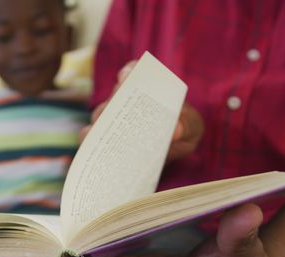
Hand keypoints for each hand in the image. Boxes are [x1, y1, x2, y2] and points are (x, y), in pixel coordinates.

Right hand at [80, 61, 203, 161]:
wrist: (173, 152)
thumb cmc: (184, 131)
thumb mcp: (193, 126)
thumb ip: (188, 125)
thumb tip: (176, 131)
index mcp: (145, 88)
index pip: (133, 72)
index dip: (128, 73)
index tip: (126, 78)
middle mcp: (124, 100)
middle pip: (113, 97)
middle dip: (114, 102)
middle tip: (117, 110)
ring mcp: (112, 120)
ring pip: (99, 118)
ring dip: (101, 125)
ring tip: (107, 138)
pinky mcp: (104, 141)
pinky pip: (92, 141)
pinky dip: (94, 146)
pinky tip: (100, 155)